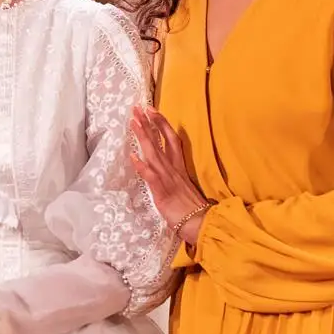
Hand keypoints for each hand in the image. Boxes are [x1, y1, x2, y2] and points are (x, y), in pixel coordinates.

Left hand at [129, 105, 210, 244]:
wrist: (201, 225)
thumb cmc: (191, 210)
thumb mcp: (183, 188)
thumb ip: (176, 177)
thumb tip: (166, 169)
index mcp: (179, 168)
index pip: (172, 140)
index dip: (162, 124)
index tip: (152, 110)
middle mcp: (174, 170)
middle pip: (162, 142)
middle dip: (150, 124)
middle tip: (138, 107)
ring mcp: (168, 180)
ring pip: (155, 154)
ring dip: (143, 137)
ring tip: (134, 122)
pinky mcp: (163, 193)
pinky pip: (151, 177)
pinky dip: (142, 166)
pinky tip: (133, 156)